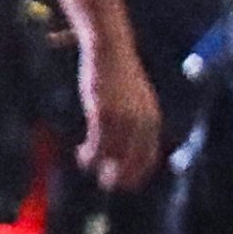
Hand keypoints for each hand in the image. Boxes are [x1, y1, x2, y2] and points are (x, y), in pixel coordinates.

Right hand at [76, 43, 163, 192]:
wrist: (111, 49)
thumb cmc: (120, 74)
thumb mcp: (136, 99)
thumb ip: (138, 120)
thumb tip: (129, 145)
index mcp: (152, 119)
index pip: (149, 157)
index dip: (137, 174)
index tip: (125, 184)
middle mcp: (141, 123)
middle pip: (132, 164)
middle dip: (118, 178)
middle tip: (105, 183)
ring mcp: (123, 120)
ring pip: (110, 158)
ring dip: (96, 164)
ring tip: (84, 160)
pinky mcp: (103, 115)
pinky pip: (95, 147)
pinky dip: (87, 155)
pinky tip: (80, 153)